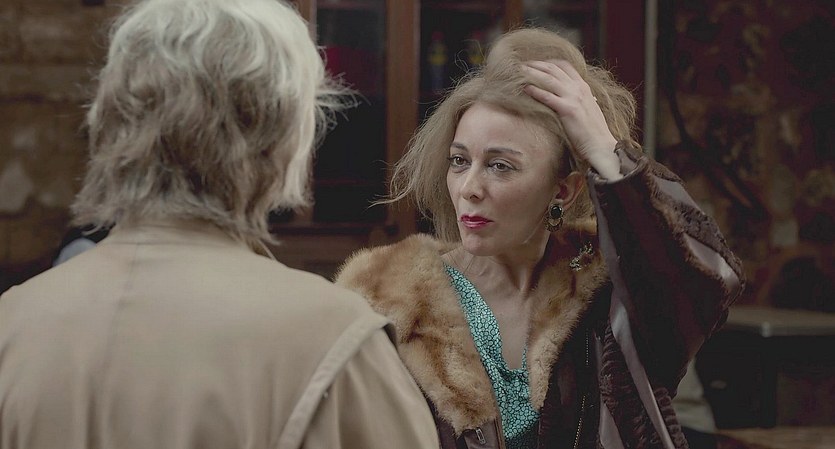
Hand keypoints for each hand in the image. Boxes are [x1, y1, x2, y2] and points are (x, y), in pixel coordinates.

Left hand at [522, 60, 621, 179]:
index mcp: (583, 87)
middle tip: (521, 65)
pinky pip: (547, 96)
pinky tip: (525, 89)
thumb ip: (579, 100)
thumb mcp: (588, 110)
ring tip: (518, 71)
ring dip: (531, 73)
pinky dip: (535, 90)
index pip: (564, 65)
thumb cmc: (593, 132)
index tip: (535, 64)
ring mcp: (573, 98)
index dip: (548, 62)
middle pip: (553, 69)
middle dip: (535, 64)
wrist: (601, 145)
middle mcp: (578, 88)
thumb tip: (570, 99)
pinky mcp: (567, 109)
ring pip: (548, 79)